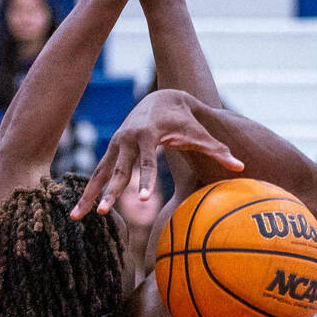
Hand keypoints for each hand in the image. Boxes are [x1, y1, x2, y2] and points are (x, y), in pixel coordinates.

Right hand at [71, 89, 241, 216]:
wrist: (162, 98)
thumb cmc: (186, 120)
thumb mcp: (201, 133)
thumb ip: (219, 150)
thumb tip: (241, 167)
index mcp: (148, 136)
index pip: (147, 162)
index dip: (145, 180)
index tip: (142, 199)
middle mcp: (127, 139)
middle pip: (118, 170)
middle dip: (110, 192)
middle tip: (102, 212)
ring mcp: (116, 145)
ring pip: (101, 174)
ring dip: (89, 195)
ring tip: (75, 218)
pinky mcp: (112, 151)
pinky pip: (99, 174)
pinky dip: (89, 190)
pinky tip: (78, 211)